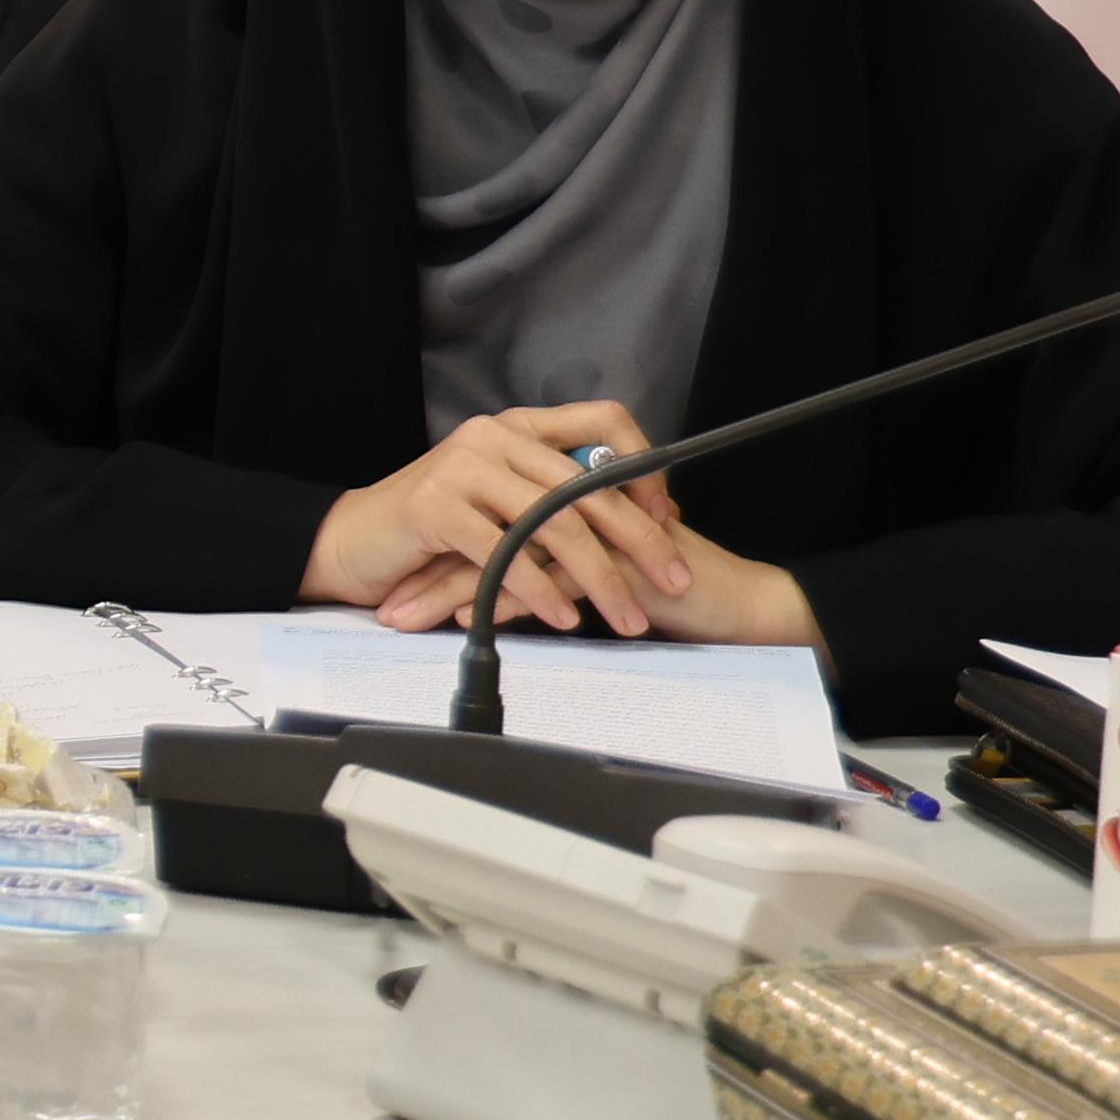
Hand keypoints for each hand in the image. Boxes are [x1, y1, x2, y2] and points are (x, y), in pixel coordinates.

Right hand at [304, 401, 693, 634]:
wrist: (350, 541)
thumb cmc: (432, 530)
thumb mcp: (503, 504)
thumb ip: (558, 502)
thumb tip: (645, 522)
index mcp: (517, 428)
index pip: (603, 420)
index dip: (645, 465)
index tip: (666, 515)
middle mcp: (493, 437)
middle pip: (589, 485)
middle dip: (641, 540)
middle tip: (674, 581)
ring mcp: (463, 468)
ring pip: (555, 523)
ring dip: (600, 578)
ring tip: (626, 617)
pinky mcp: (437, 507)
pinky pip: (506, 553)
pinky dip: (540, 590)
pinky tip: (563, 616)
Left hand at [370, 534, 826, 652]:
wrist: (736, 608)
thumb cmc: (667, 593)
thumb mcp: (595, 577)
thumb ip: (548, 566)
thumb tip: (487, 585)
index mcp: (568, 498)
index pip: (488, 516)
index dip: (440, 546)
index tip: (395, 579)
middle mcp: (575, 502)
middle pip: (483, 528)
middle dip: (427, 569)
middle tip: (383, 604)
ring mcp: (593, 526)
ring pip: (503, 550)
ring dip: (450, 589)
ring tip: (407, 619)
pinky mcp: (613, 558)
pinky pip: (546, 577)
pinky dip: (504, 600)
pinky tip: (471, 621)